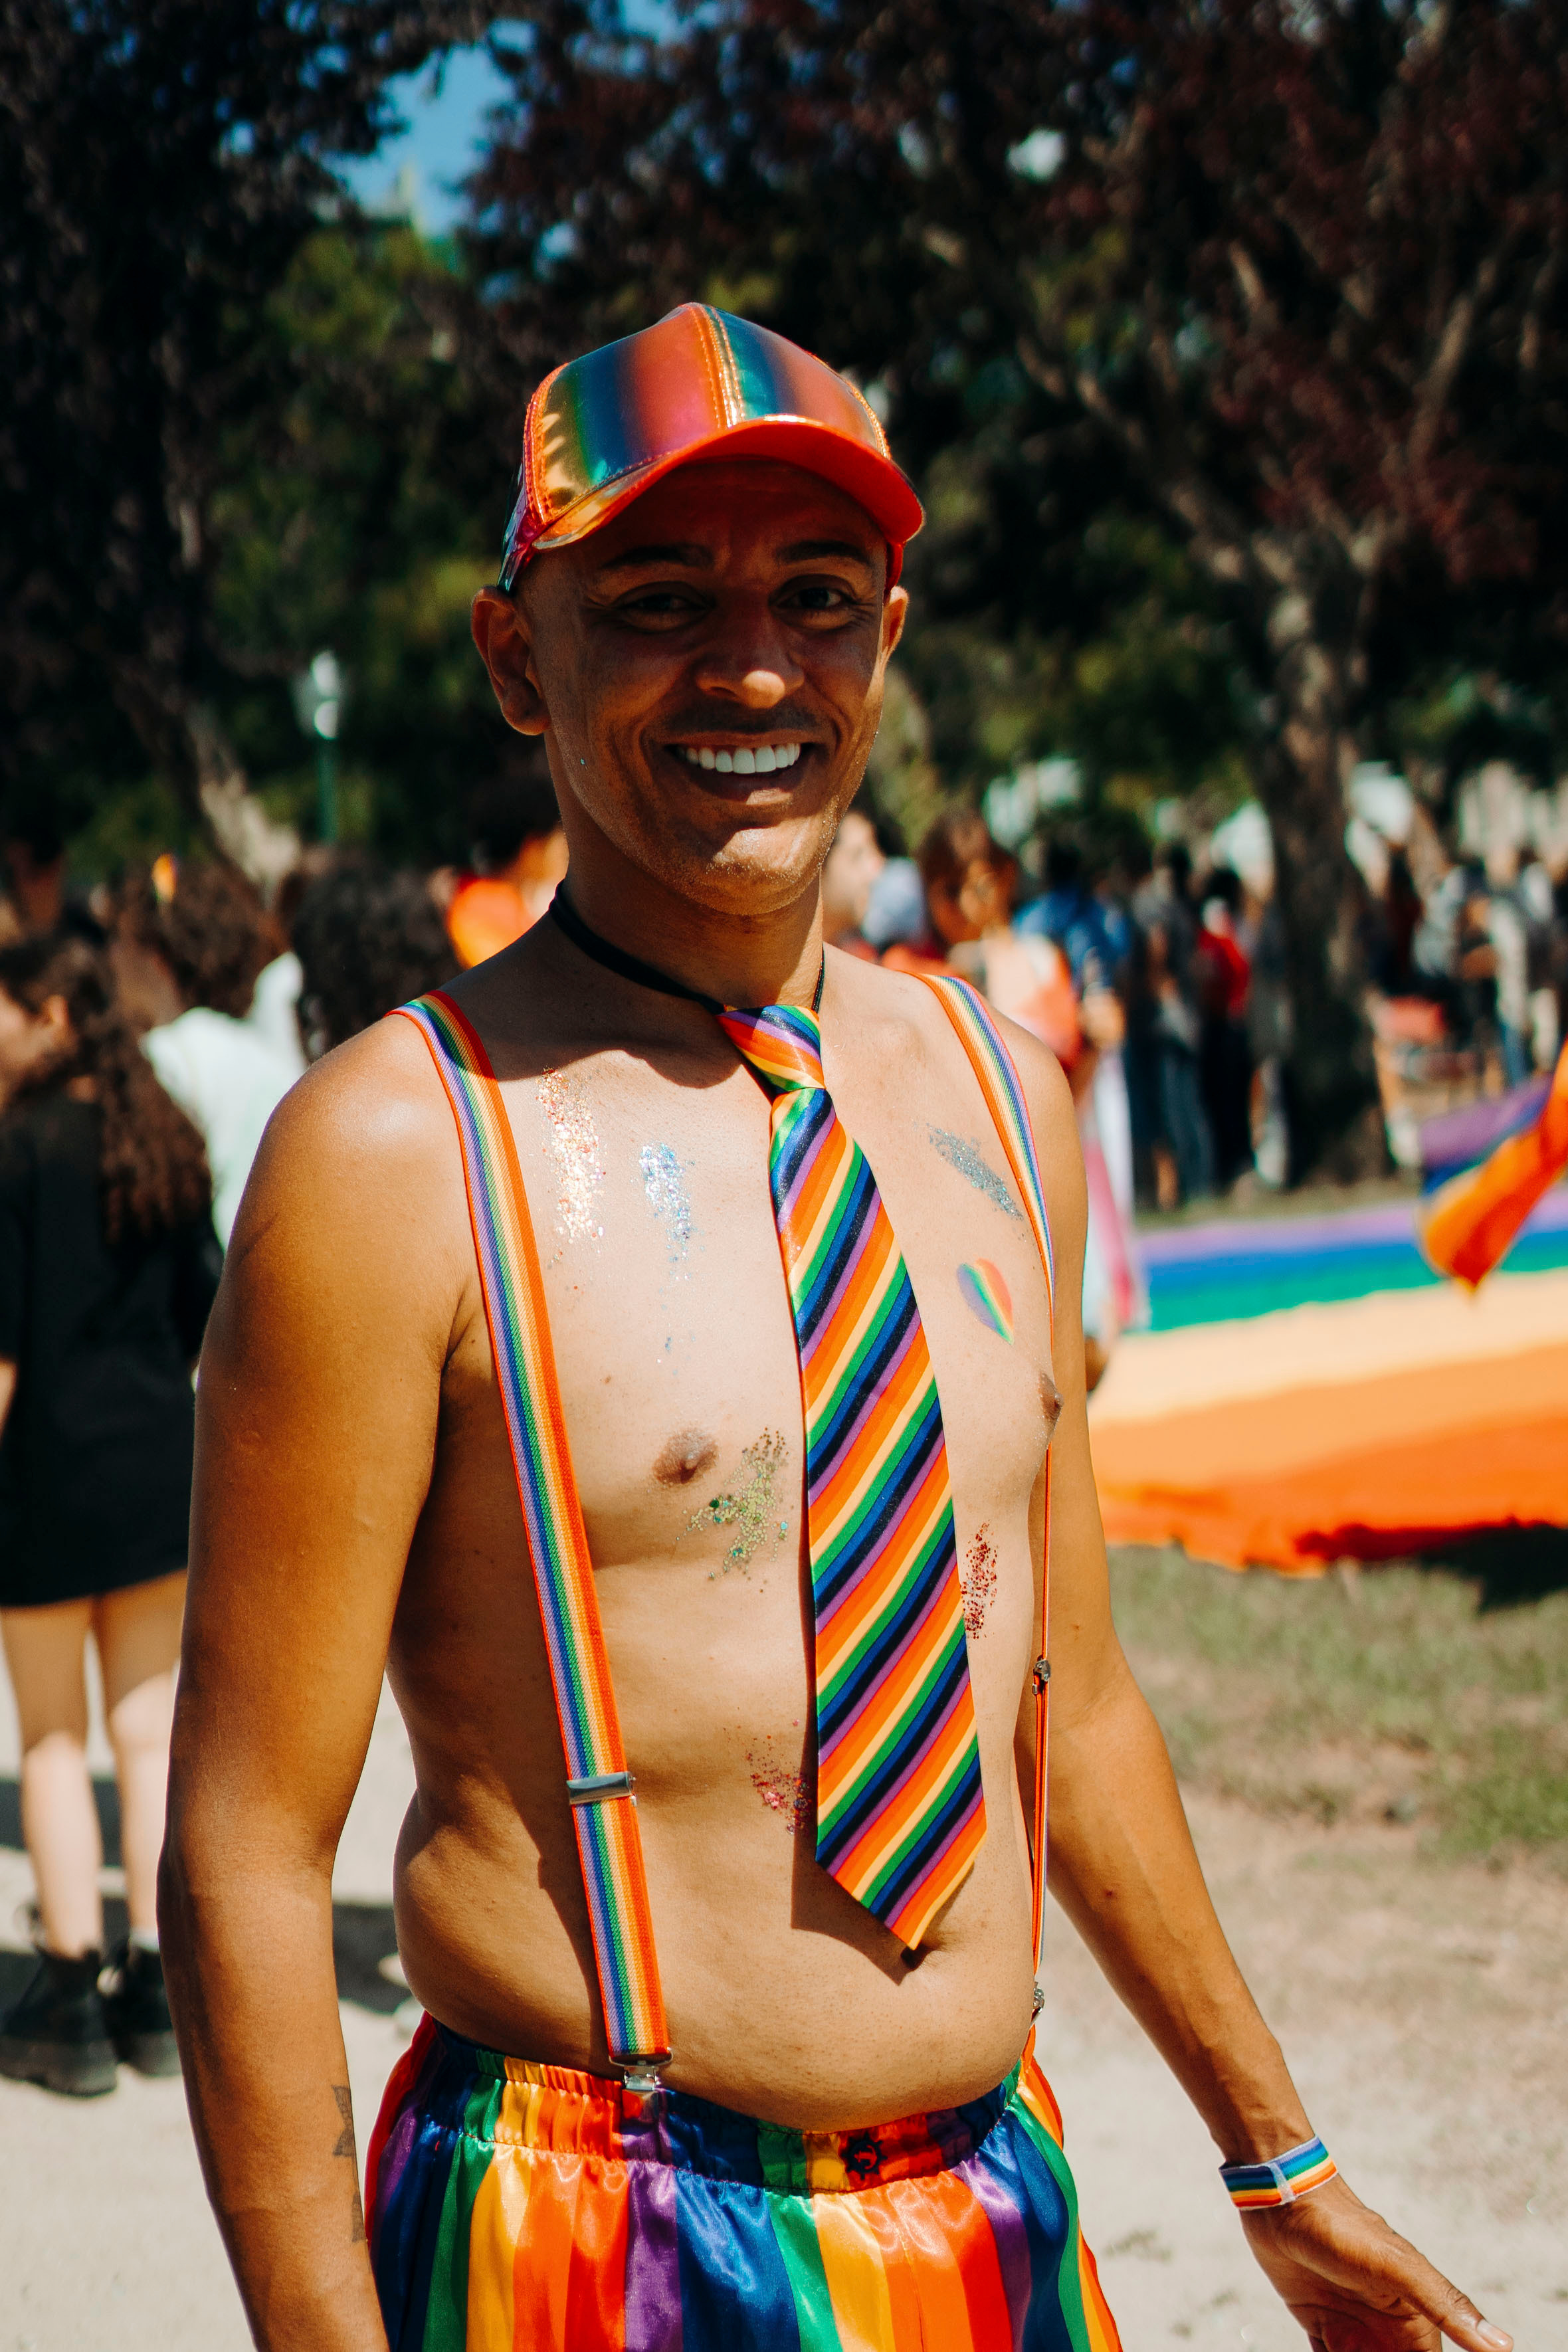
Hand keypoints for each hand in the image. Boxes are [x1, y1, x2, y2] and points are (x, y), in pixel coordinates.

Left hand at [1243, 2178, 1509, 2350]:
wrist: (1284, 2197)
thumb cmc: (1344, 2229)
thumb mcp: (1398, 2267)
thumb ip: (1445, 2304)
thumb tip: (1502, 2346)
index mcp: (1415, 2322)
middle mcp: (1387, 2329)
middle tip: (1355, 2351)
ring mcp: (1353, 2329)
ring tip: (1339, 2348)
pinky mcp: (1321, 2326)